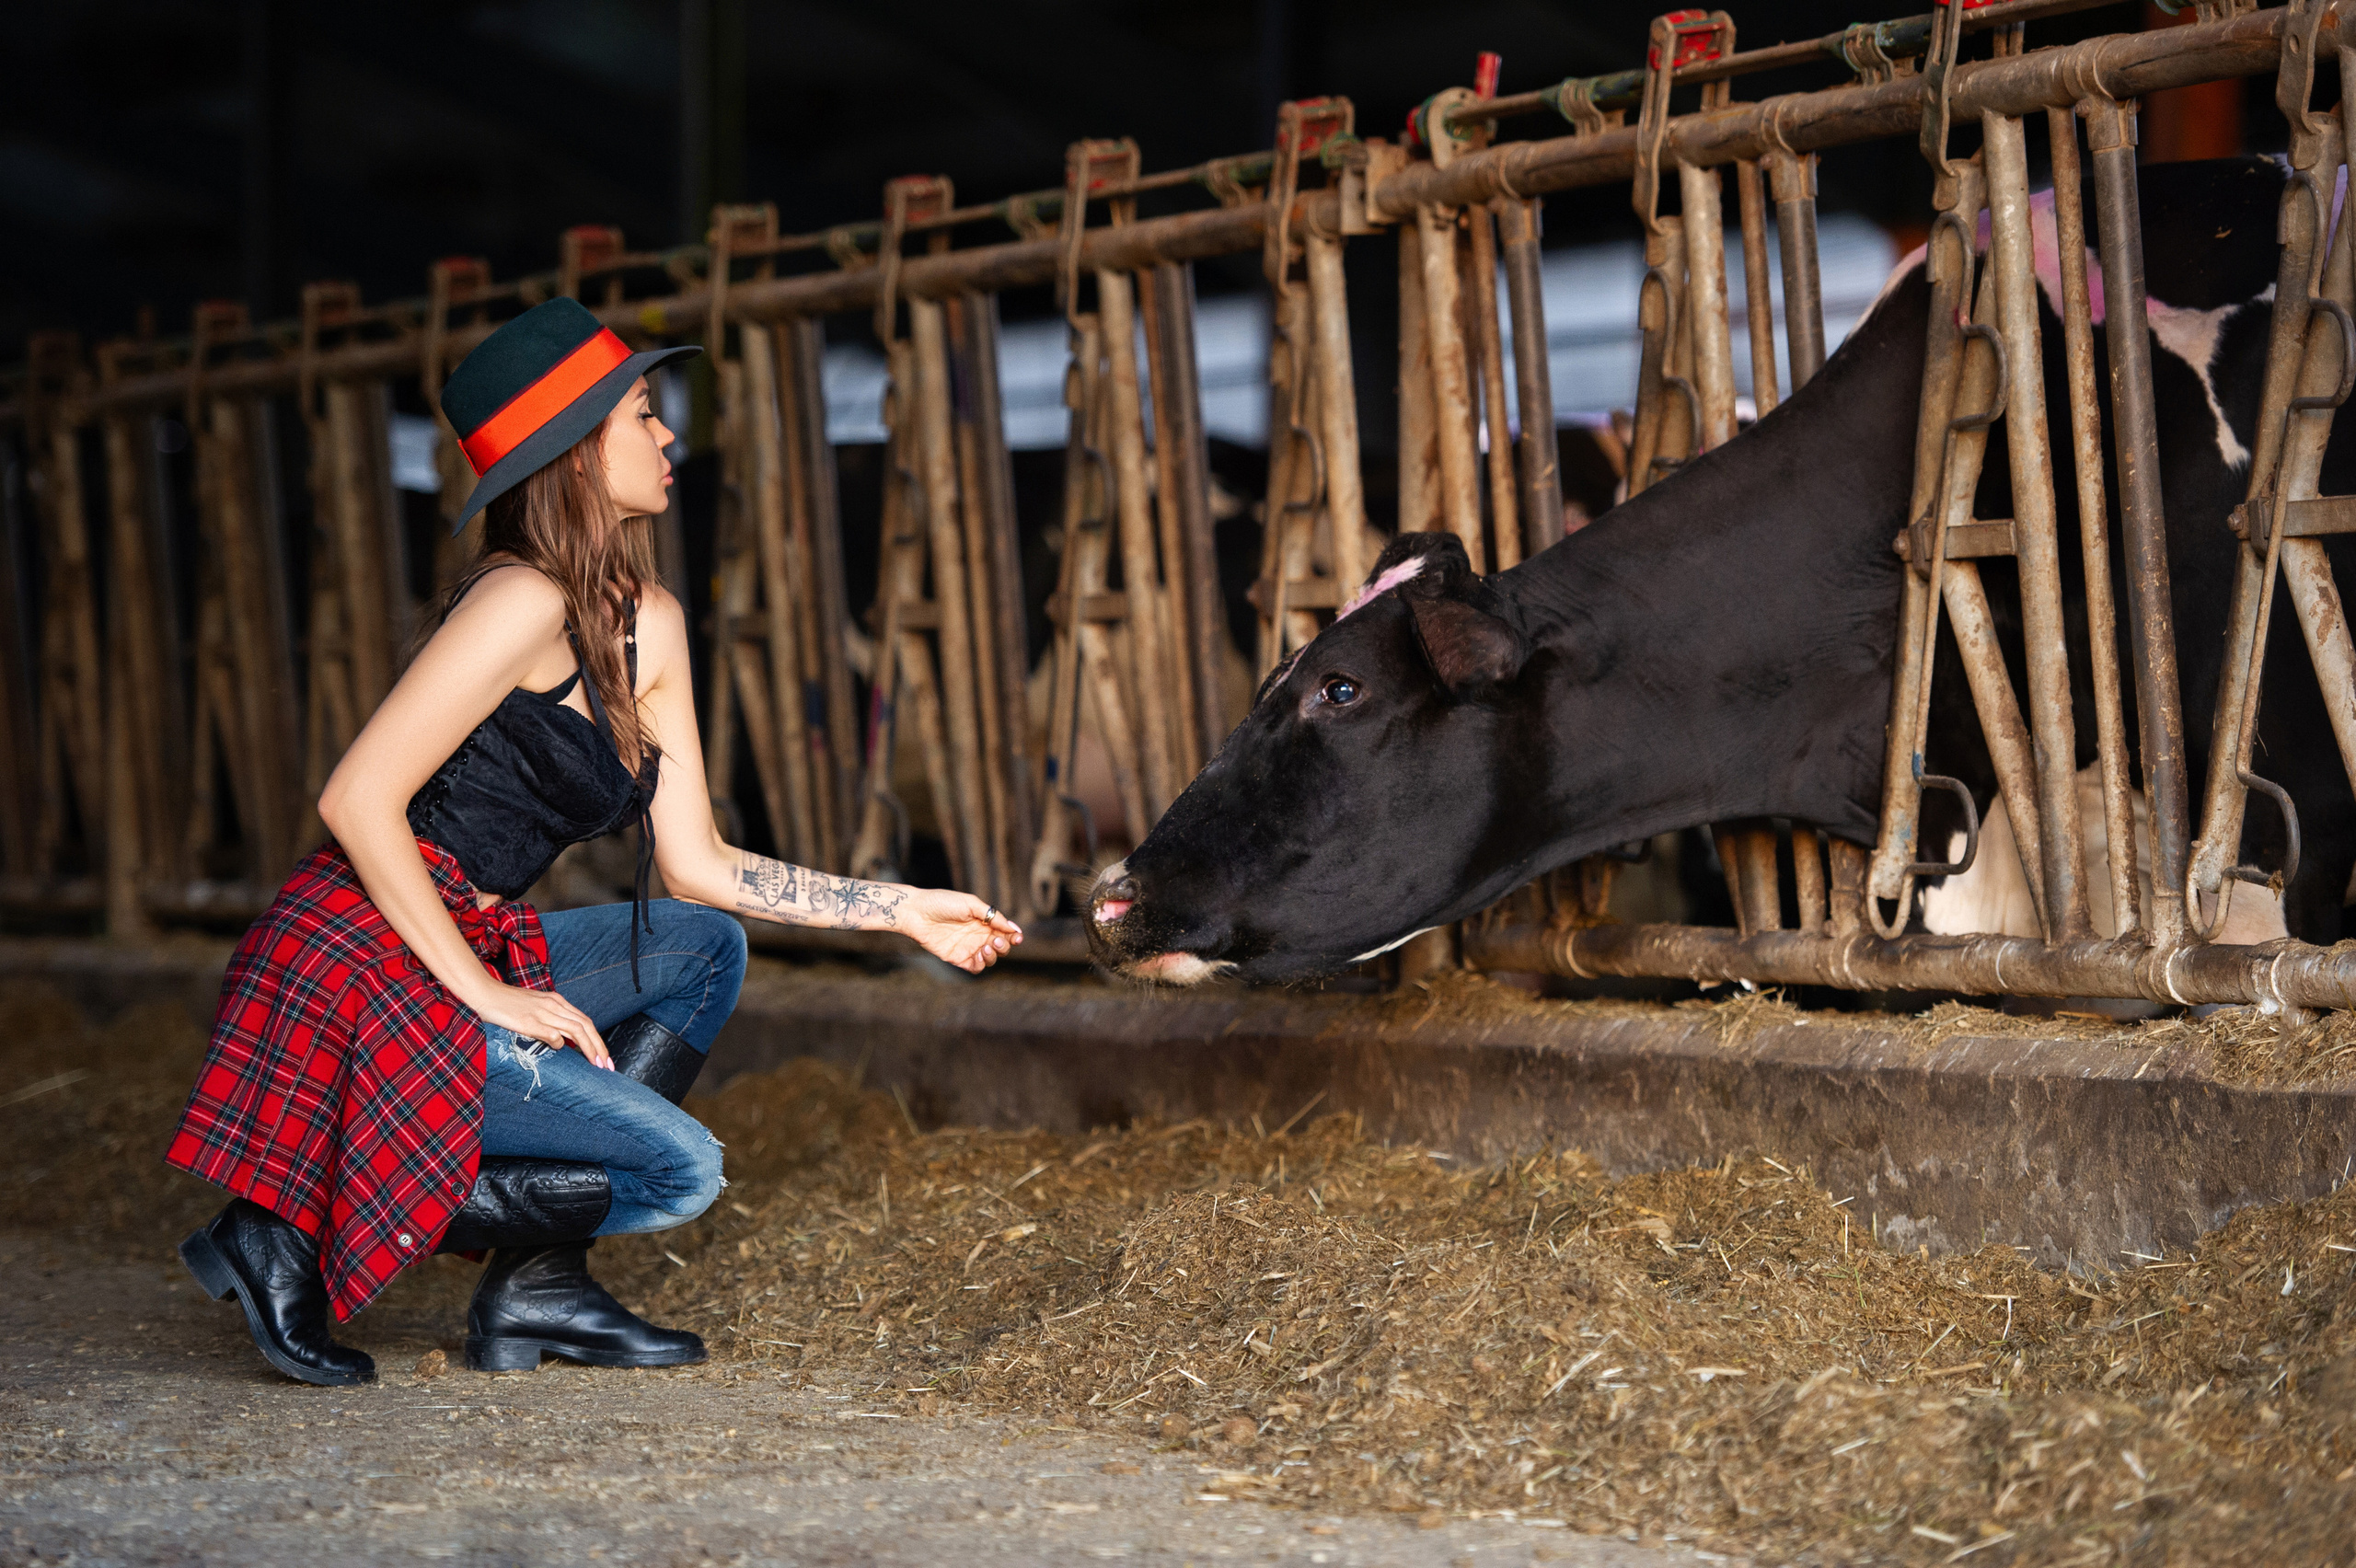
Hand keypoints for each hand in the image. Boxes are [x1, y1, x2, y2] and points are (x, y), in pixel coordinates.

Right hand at [469, 982, 611, 1069]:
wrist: (483, 992)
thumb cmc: (506, 1002)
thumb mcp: (534, 1007)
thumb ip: (550, 1018)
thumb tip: (562, 1039)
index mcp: (556, 1000)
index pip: (585, 1021)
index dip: (597, 1039)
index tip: (604, 1056)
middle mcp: (554, 1005)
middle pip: (586, 1026)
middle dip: (600, 1047)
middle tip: (607, 1065)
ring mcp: (542, 1013)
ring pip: (576, 1030)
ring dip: (589, 1049)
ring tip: (596, 1064)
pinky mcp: (530, 1022)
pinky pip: (554, 1035)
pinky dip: (561, 1044)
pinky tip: (559, 1050)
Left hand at [901, 889, 1022, 972]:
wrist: (917, 913)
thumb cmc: (942, 903)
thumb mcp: (971, 904)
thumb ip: (992, 916)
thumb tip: (1013, 927)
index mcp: (984, 921)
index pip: (1005, 931)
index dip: (1014, 936)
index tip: (1018, 937)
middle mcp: (978, 935)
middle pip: (1001, 946)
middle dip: (1004, 946)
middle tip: (996, 940)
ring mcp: (968, 948)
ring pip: (991, 959)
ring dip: (994, 956)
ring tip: (986, 947)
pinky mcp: (957, 958)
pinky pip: (976, 968)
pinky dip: (982, 965)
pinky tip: (979, 956)